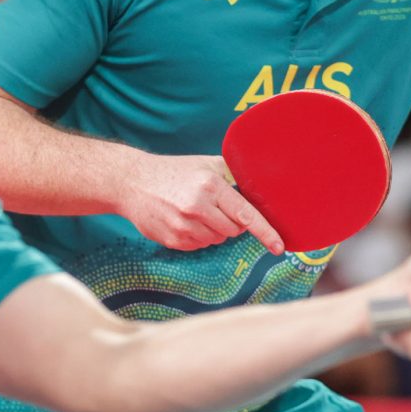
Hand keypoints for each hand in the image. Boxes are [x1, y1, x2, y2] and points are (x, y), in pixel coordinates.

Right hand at [118, 154, 284, 253]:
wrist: (132, 182)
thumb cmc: (173, 171)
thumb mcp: (204, 165)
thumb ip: (231, 176)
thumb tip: (258, 189)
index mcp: (210, 186)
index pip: (245, 214)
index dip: (265, 232)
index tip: (279, 247)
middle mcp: (198, 207)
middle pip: (233, 230)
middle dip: (231, 223)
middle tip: (215, 208)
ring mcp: (184, 226)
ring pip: (216, 240)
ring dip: (213, 230)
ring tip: (195, 212)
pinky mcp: (173, 240)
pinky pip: (199, 246)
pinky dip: (198, 236)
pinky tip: (184, 220)